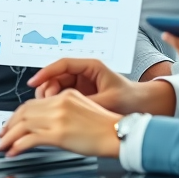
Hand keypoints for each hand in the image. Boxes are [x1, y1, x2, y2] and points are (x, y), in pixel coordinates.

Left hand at [0, 89, 121, 157]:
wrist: (119, 134)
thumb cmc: (106, 127)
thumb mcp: (83, 110)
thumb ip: (64, 111)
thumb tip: (47, 122)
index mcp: (65, 95)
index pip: (33, 103)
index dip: (17, 114)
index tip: (11, 124)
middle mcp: (60, 103)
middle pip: (24, 112)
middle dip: (9, 125)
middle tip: (1, 136)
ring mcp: (58, 118)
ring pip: (23, 125)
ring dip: (9, 136)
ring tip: (3, 146)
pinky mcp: (58, 134)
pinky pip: (30, 139)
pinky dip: (17, 145)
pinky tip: (14, 151)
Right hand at [28, 59, 175, 114]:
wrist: (144, 106)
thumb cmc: (131, 98)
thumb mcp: (109, 100)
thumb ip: (87, 102)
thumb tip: (67, 106)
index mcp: (91, 67)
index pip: (63, 64)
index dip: (46, 72)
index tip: (35, 81)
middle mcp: (84, 73)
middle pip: (56, 76)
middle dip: (47, 88)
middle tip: (44, 103)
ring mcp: (81, 84)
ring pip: (57, 87)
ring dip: (50, 97)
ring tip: (50, 110)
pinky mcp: (81, 95)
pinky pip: (63, 96)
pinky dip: (56, 104)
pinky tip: (55, 113)